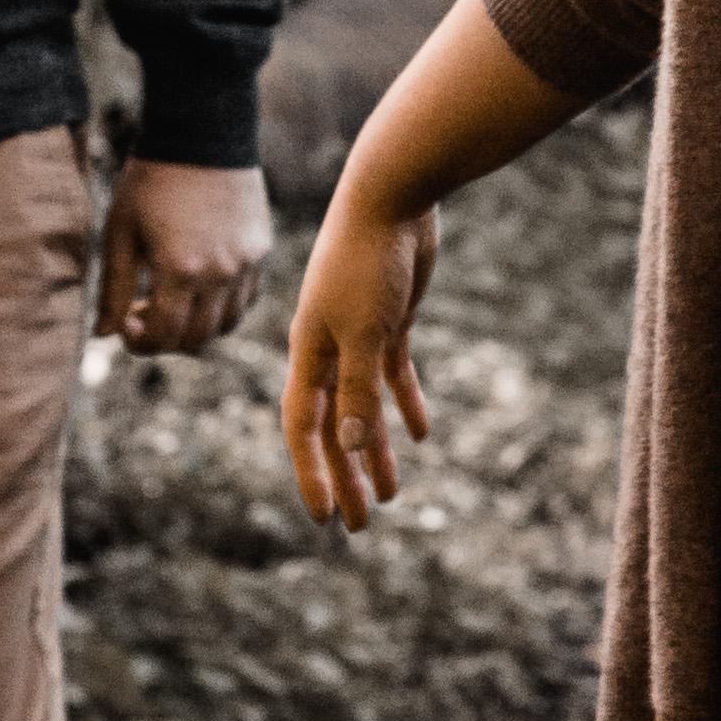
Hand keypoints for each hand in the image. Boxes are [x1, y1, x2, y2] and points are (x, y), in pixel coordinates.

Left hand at [96, 152, 270, 356]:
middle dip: (165, 339)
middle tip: (145, 313)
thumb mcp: (120, 232)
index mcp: (180, 269)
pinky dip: (223, 308)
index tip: (126, 323)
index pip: (164, 336)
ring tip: (174, 302)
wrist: (201, 133)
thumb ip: (113, 289)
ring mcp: (245, 263)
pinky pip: (246, 299)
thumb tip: (103, 335)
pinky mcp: (260, 250)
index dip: (140, 342)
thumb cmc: (151, 180)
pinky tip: (201, 288)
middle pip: (196, 339)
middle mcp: (219, 273)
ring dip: (196, 328)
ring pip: (225, 325)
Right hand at [279, 176, 442, 529]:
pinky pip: (393, 373)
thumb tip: (347, 446)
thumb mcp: (364, 332)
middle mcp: (327, 348)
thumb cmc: (368, 259)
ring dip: (374, 449)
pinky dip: (404, 403)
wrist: (393, 195)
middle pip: (334, 426)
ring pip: (364, 406)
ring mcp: (359, 334)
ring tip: (391, 494)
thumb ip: (356, 390)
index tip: (325, 518)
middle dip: (346, 475)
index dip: (311, 474)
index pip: (302, 428)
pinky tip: (418, 434)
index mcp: (308, 352)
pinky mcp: (390, 319)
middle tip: (362, 525)